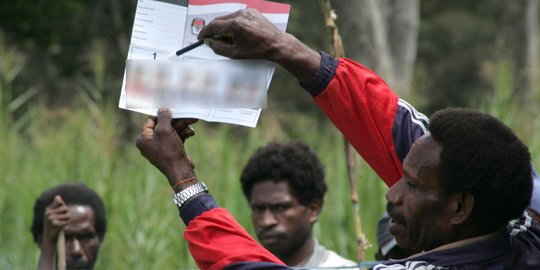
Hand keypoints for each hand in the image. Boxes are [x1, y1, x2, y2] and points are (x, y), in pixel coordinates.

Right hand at [42, 195, 68, 245]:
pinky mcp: (55, 224)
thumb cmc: (53, 224)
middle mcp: (48, 213)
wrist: (49, 237)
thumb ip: (56, 204)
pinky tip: (61, 228)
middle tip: (60, 220)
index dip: (63, 209)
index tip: (58, 214)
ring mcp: (51, 219)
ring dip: (66, 220)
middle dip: (66, 214)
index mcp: (48, 209)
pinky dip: (66, 224)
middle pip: (65, 209)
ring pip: (67, 215)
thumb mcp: (53, 213)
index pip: (61, 203)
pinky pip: (67, 221)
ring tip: (60, 224)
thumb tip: (58, 196)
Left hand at [136, 109, 195, 186]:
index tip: (171, 108)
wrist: (180, 170)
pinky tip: (191, 133)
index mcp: (144, 139)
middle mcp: (151, 143)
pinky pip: (177, 137)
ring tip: (192, 121)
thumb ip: (163, 117)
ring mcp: (162, 147)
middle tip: (186, 114)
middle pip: (164, 125)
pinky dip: (184, 134)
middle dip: (176, 120)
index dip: (161, 114)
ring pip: (172, 131)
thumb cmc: (169, 151)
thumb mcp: (164, 130)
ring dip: (183, 126)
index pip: (151, 121)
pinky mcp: (172, 150)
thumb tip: (163, 109)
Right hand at [199, 8, 319, 81]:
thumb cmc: (259, 50)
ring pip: (228, 18)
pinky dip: (233, 24)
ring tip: (228, 40)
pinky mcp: (252, 12)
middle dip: (214, 31)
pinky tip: (236, 34)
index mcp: (236, 25)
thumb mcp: (235, 53)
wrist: (277, 44)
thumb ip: (218, 48)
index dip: (205, 32)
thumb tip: (208, 42)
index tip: (201, 38)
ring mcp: (247, 12)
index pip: (214, 26)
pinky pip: (237, 17)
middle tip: (211, 40)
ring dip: (224, 28)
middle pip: (219, 21)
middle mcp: (241, 15)